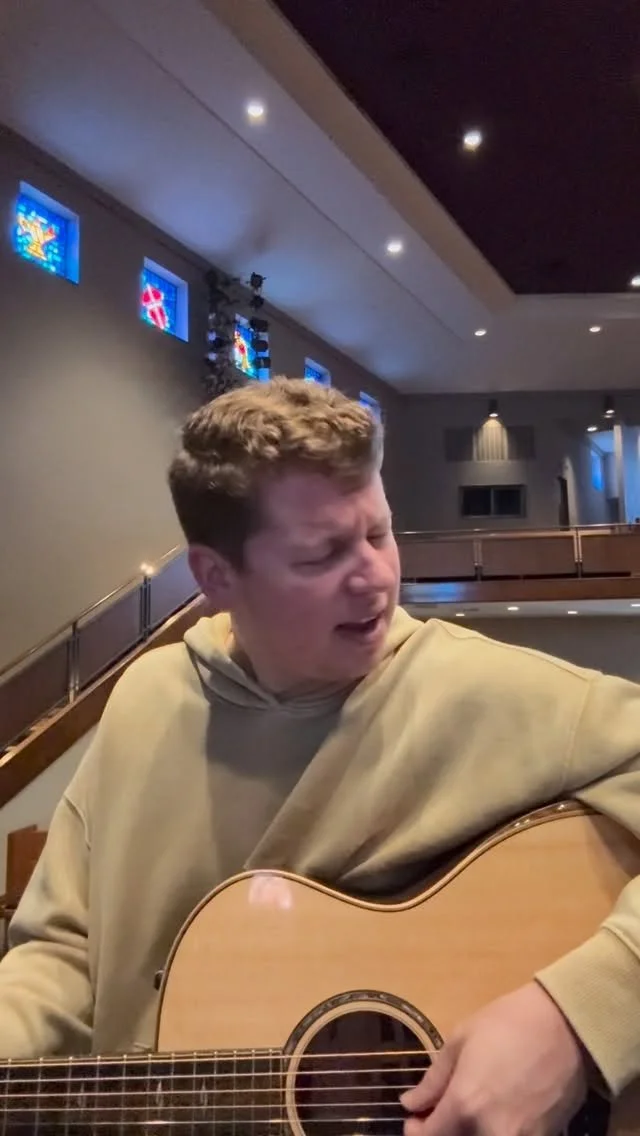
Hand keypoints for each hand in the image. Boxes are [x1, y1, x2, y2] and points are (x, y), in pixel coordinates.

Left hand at [401, 982, 587, 1134]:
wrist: (565, 1027)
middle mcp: (489, 1132)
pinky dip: (495, 1133)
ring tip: (465, 1116)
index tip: (415, 1119)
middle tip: (437, 1117)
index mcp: (465, 1105)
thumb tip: (411, 1104)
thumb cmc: (507, 1023)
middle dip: (441, 1134)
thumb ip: (434, 1079)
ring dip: (466, 1134)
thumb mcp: (460, 1040)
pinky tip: (491, 1118)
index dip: (416, 1132)